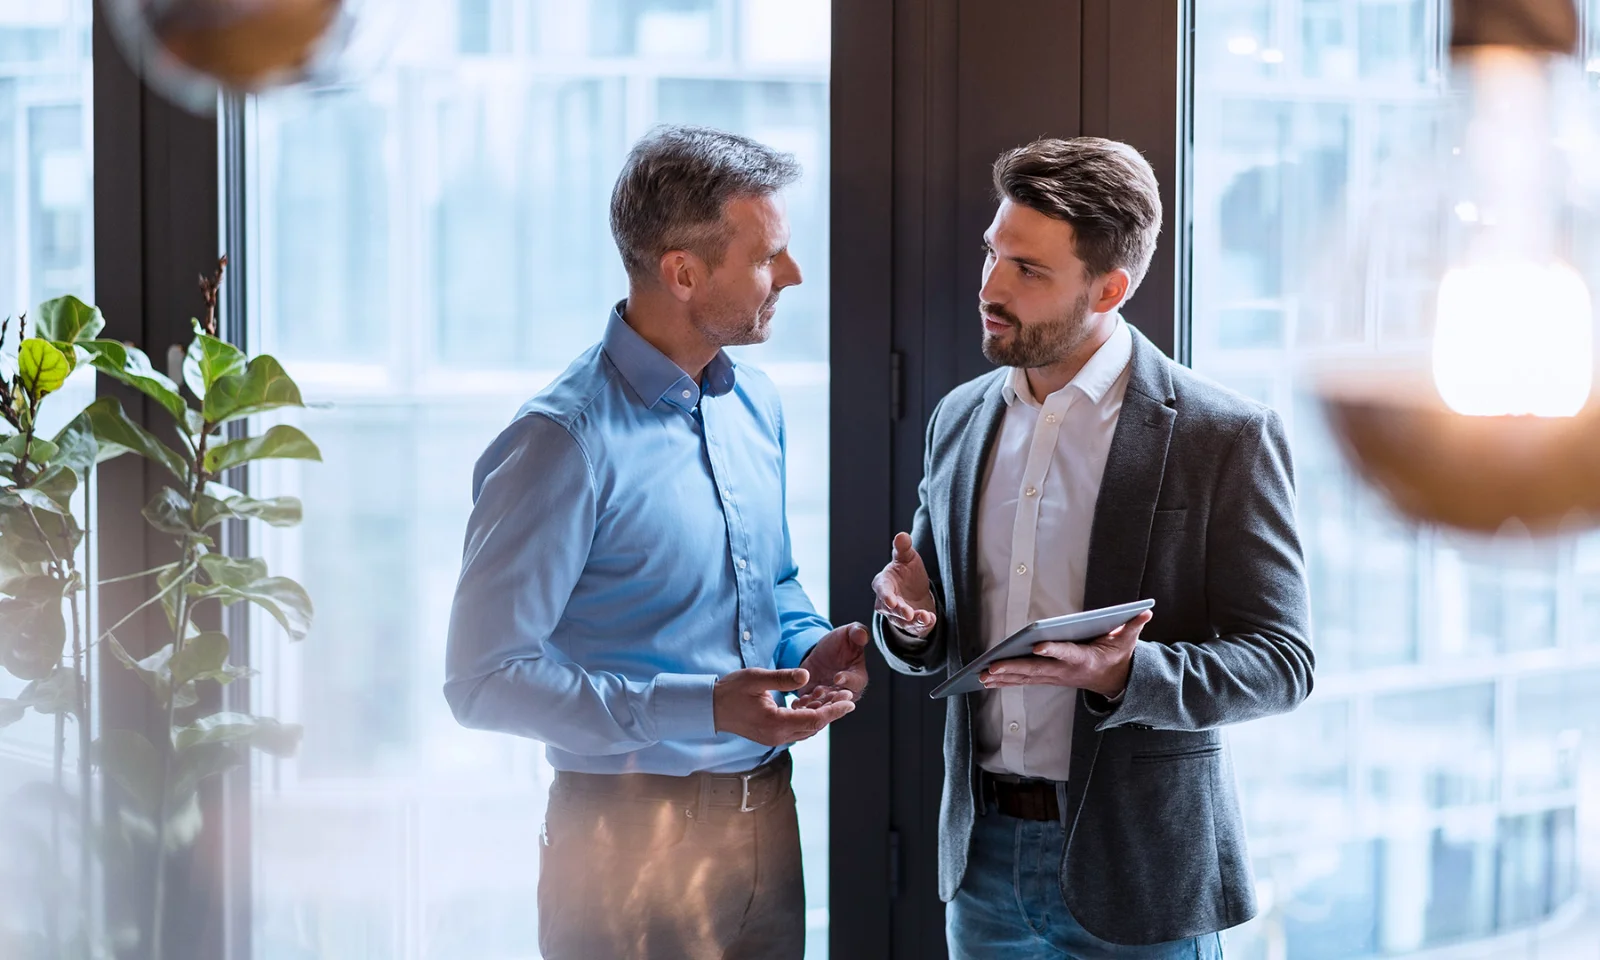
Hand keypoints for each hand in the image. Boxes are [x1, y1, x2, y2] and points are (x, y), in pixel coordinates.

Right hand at [714, 668, 853, 746]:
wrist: (710, 708)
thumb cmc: (731, 691)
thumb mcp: (756, 678)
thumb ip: (783, 678)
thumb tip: (807, 676)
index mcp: (775, 723)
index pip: (813, 720)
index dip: (834, 711)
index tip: (850, 701)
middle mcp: (777, 736)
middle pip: (814, 726)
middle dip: (832, 711)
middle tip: (847, 696)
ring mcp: (774, 737)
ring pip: (807, 728)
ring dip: (821, 714)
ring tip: (833, 696)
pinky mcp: (771, 735)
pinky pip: (797, 728)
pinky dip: (808, 716)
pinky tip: (812, 700)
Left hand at [792, 623, 869, 708]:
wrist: (822, 652)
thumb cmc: (840, 642)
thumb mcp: (848, 633)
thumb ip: (857, 632)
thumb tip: (862, 634)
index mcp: (858, 676)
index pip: (856, 682)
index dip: (848, 681)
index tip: (837, 677)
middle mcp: (846, 691)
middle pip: (840, 699)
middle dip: (830, 697)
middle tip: (820, 691)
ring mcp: (830, 697)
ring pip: (825, 705)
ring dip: (816, 704)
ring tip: (806, 699)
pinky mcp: (815, 699)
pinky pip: (810, 705)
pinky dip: (804, 705)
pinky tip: (796, 703)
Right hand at [872, 532, 936, 636]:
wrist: (916, 589)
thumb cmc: (906, 571)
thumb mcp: (907, 557)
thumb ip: (903, 548)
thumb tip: (901, 536)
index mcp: (883, 583)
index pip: (882, 590)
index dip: (886, 596)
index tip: (891, 601)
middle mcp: (886, 602)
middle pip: (891, 609)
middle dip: (900, 612)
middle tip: (909, 613)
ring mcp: (896, 615)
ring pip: (903, 620)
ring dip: (914, 620)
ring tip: (924, 617)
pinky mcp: (909, 624)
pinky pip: (914, 627)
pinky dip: (922, 625)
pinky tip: (930, 619)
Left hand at [979, 610, 1152, 697]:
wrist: (1115, 681)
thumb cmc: (1117, 656)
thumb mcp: (1128, 641)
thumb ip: (1133, 626)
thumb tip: (1146, 610)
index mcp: (1083, 658)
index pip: (1067, 653)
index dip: (1053, 650)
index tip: (1038, 646)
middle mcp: (1066, 670)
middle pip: (1037, 669)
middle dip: (1013, 669)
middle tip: (991, 668)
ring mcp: (1055, 677)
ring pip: (1026, 677)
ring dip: (1003, 677)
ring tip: (982, 676)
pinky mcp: (1048, 679)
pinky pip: (1024, 680)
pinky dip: (1006, 681)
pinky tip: (987, 680)